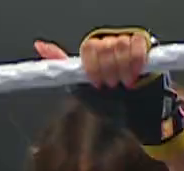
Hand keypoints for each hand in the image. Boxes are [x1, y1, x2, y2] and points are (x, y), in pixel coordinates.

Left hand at [48, 29, 183, 158]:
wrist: (132, 114)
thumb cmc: (106, 102)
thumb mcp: (80, 86)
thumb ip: (61, 64)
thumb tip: (39, 45)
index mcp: (93, 51)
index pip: (89, 47)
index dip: (93, 66)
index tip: (97, 83)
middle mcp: (109, 43)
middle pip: (105, 46)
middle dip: (108, 70)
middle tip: (111, 86)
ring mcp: (127, 43)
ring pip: (122, 44)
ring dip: (122, 68)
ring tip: (124, 83)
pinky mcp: (144, 46)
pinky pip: (138, 44)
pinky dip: (136, 60)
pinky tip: (134, 76)